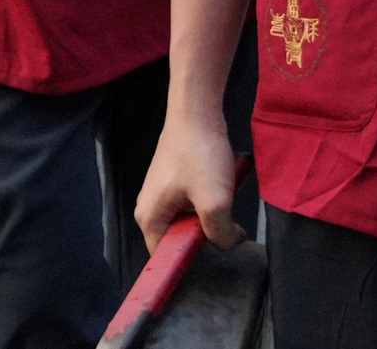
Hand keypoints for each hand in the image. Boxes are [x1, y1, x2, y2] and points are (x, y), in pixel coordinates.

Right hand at [135, 113, 243, 252]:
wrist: (196, 116)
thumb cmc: (200, 155)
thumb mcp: (215, 200)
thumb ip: (220, 233)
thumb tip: (227, 242)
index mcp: (149, 218)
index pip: (166, 259)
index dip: (192, 261)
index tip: (214, 251)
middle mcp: (148, 209)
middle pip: (180, 241)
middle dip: (206, 237)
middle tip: (224, 222)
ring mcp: (160, 196)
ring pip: (190, 224)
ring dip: (211, 220)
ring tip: (223, 202)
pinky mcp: (172, 185)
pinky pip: (193, 209)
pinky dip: (210, 205)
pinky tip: (220, 191)